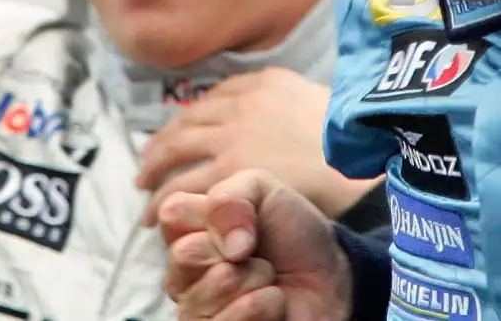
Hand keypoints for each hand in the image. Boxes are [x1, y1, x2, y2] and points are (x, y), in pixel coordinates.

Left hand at [136, 67, 377, 224]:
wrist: (365, 158)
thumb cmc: (354, 140)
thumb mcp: (323, 100)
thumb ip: (294, 102)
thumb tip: (287, 113)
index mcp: (265, 82)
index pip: (214, 97)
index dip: (191, 118)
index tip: (181, 132)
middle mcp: (243, 103)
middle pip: (186, 120)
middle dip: (163, 143)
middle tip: (150, 163)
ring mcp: (234, 135)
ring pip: (176, 150)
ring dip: (154, 171)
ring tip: (145, 190)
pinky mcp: (232, 170)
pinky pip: (184, 184)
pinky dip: (163, 199)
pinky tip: (156, 213)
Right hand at [160, 170, 351, 320]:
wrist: (329, 274)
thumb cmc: (292, 232)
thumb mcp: (263, 190)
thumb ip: (230, 197)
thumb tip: (225, 243)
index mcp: (188, 230)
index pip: (170, 215)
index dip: (215, 216)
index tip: (245, 222)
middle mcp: (185, 271)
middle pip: (184, 255)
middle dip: (235, 250)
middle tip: (256, 253)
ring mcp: (198, 307)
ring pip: (202, 294)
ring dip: (251, 280)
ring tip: (268, 279)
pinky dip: (255, 308)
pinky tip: (272, 302)